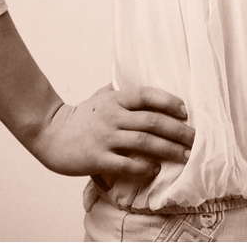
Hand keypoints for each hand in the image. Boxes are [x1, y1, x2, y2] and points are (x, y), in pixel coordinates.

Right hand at [29, 82, 194, 187]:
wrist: (51, 133)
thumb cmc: (80, 116)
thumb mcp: (100, 96)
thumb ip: (118, 89)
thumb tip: (135, 76)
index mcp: (115, 99)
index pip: (147, 95)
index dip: (169, 101)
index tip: (185, 111)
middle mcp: (113, 116)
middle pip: (152, 121)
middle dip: (178, 131)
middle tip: (195, 139)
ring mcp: (105, 138)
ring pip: (144, 142)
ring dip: (168, 150)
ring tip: (185, 156)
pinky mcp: (97, 159)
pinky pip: (126, 164)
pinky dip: (143, 167)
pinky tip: (155, 169)